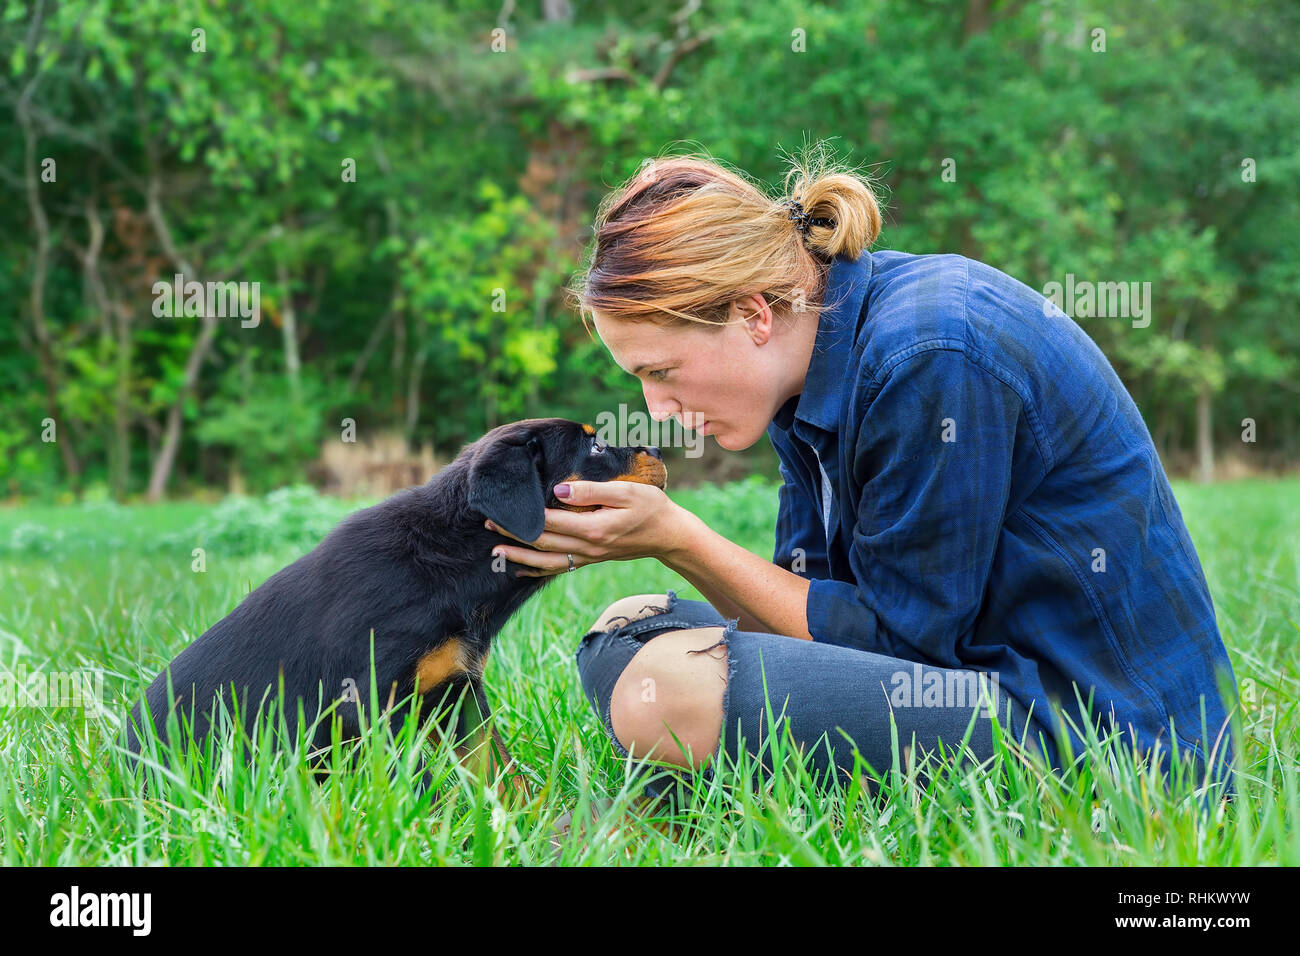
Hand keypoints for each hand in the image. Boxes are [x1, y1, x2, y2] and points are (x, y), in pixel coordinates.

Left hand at [485, 480, 687, 577]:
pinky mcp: (592, 558)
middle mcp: (588, 547)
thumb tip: (558, 490)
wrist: (669, 535)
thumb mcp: (625, 491)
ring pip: (547, 561)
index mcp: (594, 528)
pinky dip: (538, 569)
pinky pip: (560, 567)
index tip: (501, 509)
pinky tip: (522, 567)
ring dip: (520, 557)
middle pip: (543, 542)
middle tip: (486, 525)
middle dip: (513, 535)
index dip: (524, 517)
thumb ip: (591, 491)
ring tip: (495, 553)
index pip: (550, 522)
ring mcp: (589, 556)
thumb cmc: (651, 506)